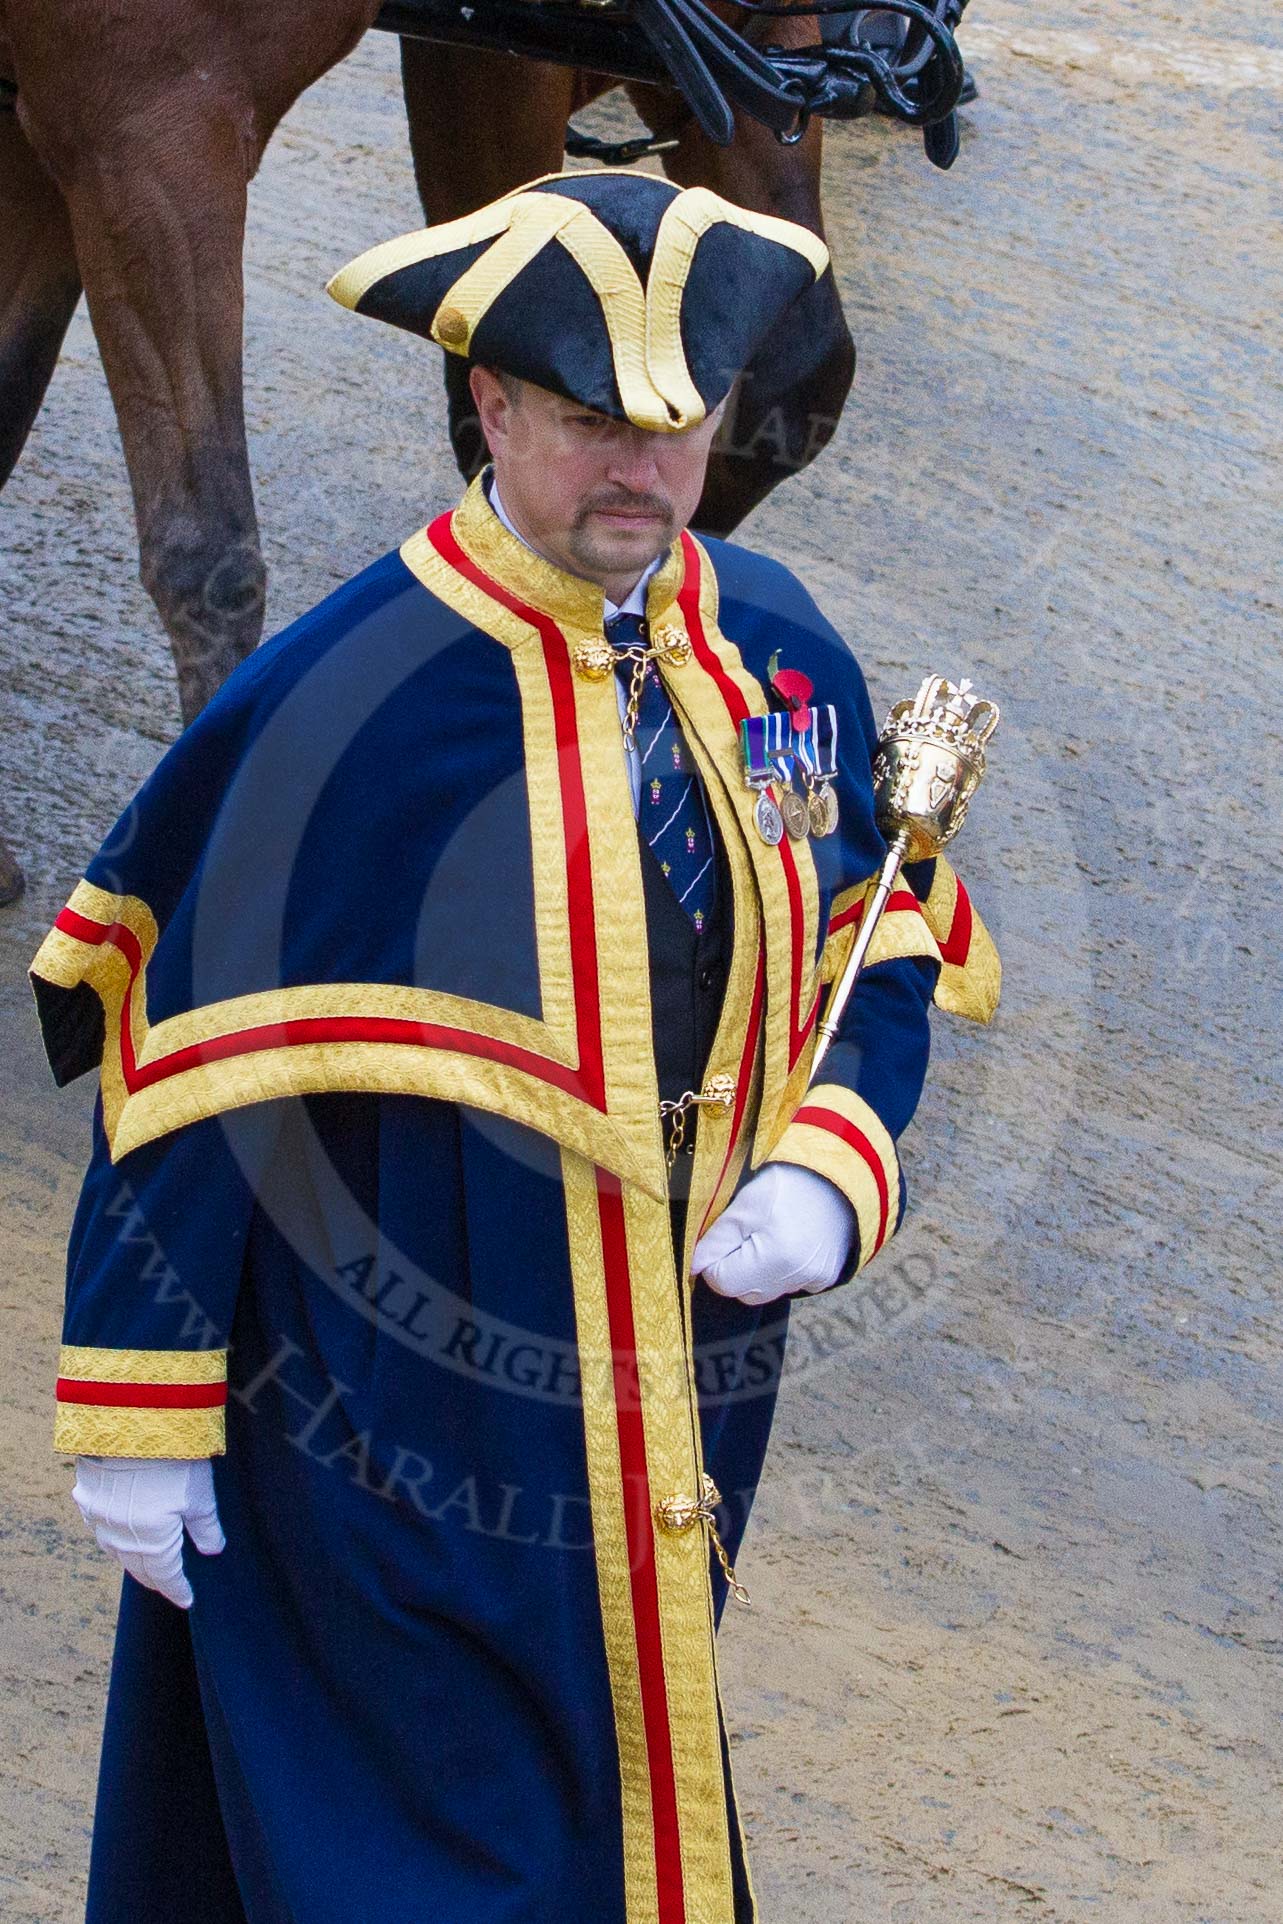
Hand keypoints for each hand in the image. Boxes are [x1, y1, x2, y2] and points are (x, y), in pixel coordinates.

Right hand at [71, 1457, 224, 1608]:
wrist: (132, 1422)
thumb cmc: (174, 1459)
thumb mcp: (200, 1494)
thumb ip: (206, 1527)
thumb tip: (213, 1550)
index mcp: (151, 1541)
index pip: (165, 1576)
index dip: (178, 1589)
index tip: (187, 1600)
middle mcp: (120, 1537)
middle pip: (138, 1567)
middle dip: (155, 1578)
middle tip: (169, 1584)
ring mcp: (98, 1518)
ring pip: (115, 1550)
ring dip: (132, 1558)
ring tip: (147, 1560)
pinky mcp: (85, 1497)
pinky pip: (98, 1527)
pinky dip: (113, 1534)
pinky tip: (121, 1530)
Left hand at [692, 1163, 856, 1306]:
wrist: (840, 1177)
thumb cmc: (791, 1183)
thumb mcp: (747, 1202)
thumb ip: (718, 1238)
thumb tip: (693, 1266)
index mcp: (776, 1255)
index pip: (722, 1281)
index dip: (713, 1260)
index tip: (720, 1235)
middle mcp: (797, 1277)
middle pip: (743, 1291)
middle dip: (734, 1265)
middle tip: (746, 1231)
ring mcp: (813, 1281)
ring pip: (764, 1291)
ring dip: (756, 1269)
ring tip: (768, 1233)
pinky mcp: (824, 1279)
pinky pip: (786, 1285)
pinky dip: (779, 1269)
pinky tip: (787, 1241)